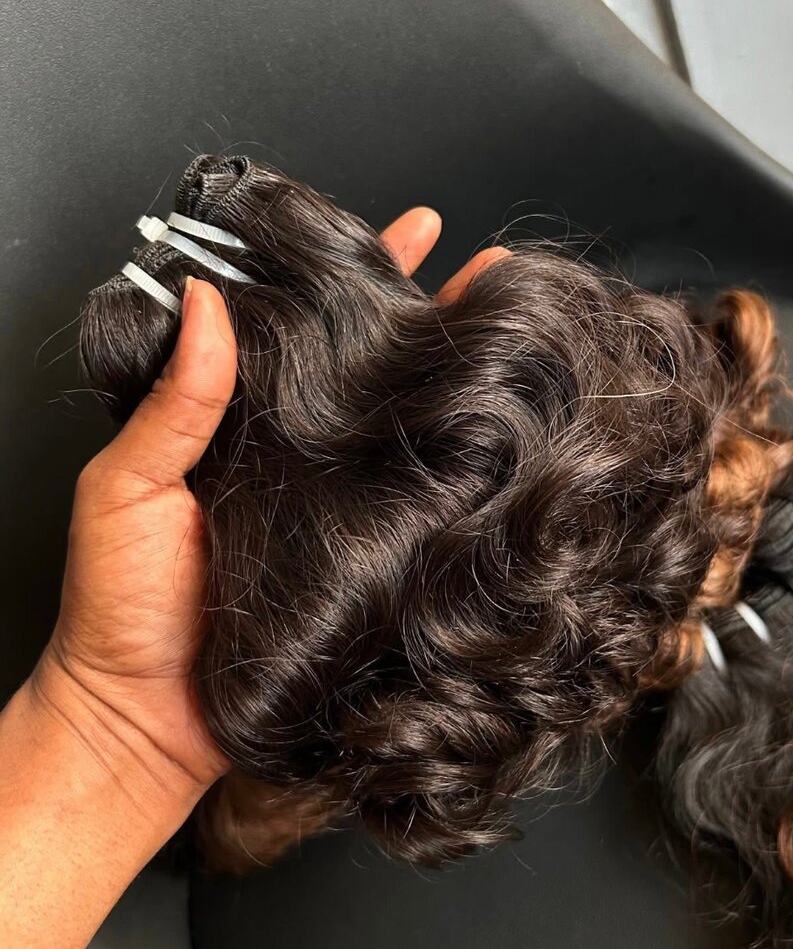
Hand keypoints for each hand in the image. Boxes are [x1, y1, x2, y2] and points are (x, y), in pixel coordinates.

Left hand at [34, 211, 508, 803]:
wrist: (149, 721)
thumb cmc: (119, 607)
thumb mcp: (127, 488)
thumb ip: (173, 401)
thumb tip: (204, 301)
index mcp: (237, 422)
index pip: (304, 327)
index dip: (353, 274)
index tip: (404, 227)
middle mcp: (299, 457)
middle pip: (373, 368)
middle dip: (434, 314)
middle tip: (491, 271)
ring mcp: (339, 507)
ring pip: (405, 428)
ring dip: (459, 379)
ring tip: (516, 331)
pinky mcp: (367, 558)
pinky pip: (415, 503)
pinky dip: (459, 469)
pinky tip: (500, 437)